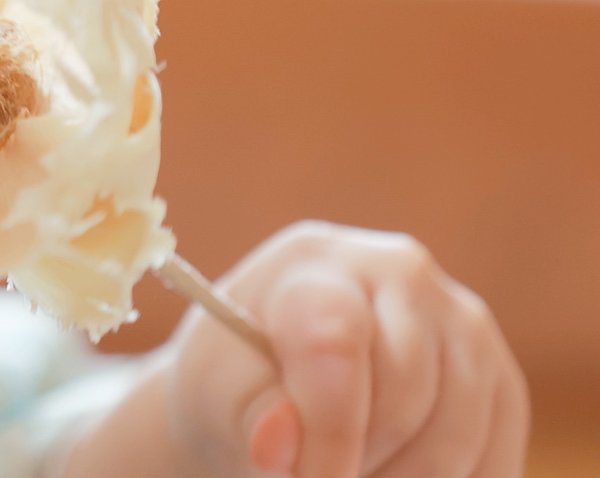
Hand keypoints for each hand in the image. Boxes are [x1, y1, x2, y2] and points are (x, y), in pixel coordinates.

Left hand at [151, 222, 525, 477]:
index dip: (325, 429)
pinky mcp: (501, 381)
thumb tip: (279, 445)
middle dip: (358, 461)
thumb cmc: (242, 383)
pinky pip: (493, 461)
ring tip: (354, 473)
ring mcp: (464, 324)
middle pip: (403, 395)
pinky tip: (392, 474)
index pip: (336, 343)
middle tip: (320, 477)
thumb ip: (247, 412)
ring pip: (454, 437)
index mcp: (318, 264)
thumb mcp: (219, 390)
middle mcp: (402, 274)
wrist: (281, 387)